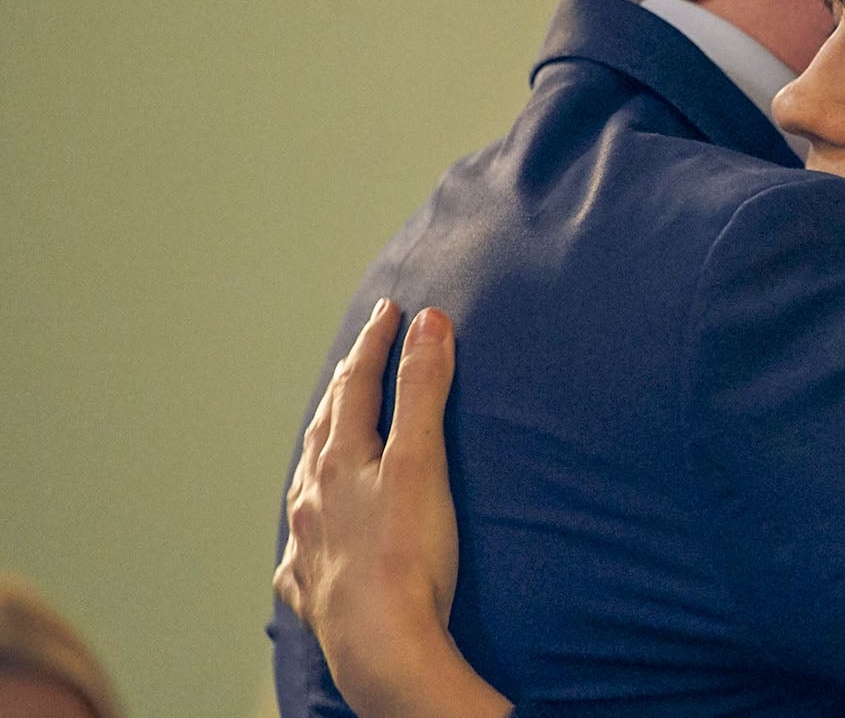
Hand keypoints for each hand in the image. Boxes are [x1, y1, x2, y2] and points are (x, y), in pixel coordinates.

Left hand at [275, 300, 508, 717]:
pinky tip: (311, 537)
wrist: (381, 646)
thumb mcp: (422, 461)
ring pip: (306, 485)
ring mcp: (308, 544)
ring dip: (320, 451)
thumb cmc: (407, 556)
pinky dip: (309, 529)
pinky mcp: (313, 590)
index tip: (389, 310)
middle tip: (359, 359)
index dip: (375, 344)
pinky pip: (303, 550)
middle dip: (343, 387)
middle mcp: (314, 497)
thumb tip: (429, 323)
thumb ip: (424, 390)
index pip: (356, 385)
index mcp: (339, 461)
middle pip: (324, 429)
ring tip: (329, 436)